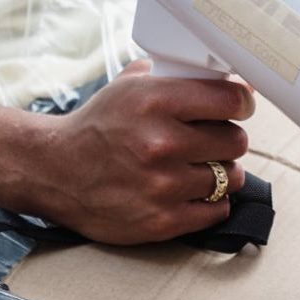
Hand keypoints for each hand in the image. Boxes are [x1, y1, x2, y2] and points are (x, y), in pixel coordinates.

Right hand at [0, 60, 253, 244]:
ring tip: (205, 168)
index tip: (241, 108)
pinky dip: (214, 201)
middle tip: (217, 141)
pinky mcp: (163, 221)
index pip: (230, 100)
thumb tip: (227, 80)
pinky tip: (197, 192)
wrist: (56, 172)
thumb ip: (176, 78)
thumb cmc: (99, 127)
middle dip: (230, 139)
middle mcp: (161, 144)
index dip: (242, 103)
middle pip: (236, 141)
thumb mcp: (130, 87)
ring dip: (224, 173)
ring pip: (231, 177)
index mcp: (155, 101)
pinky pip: (218, 209)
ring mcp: (163, 186)